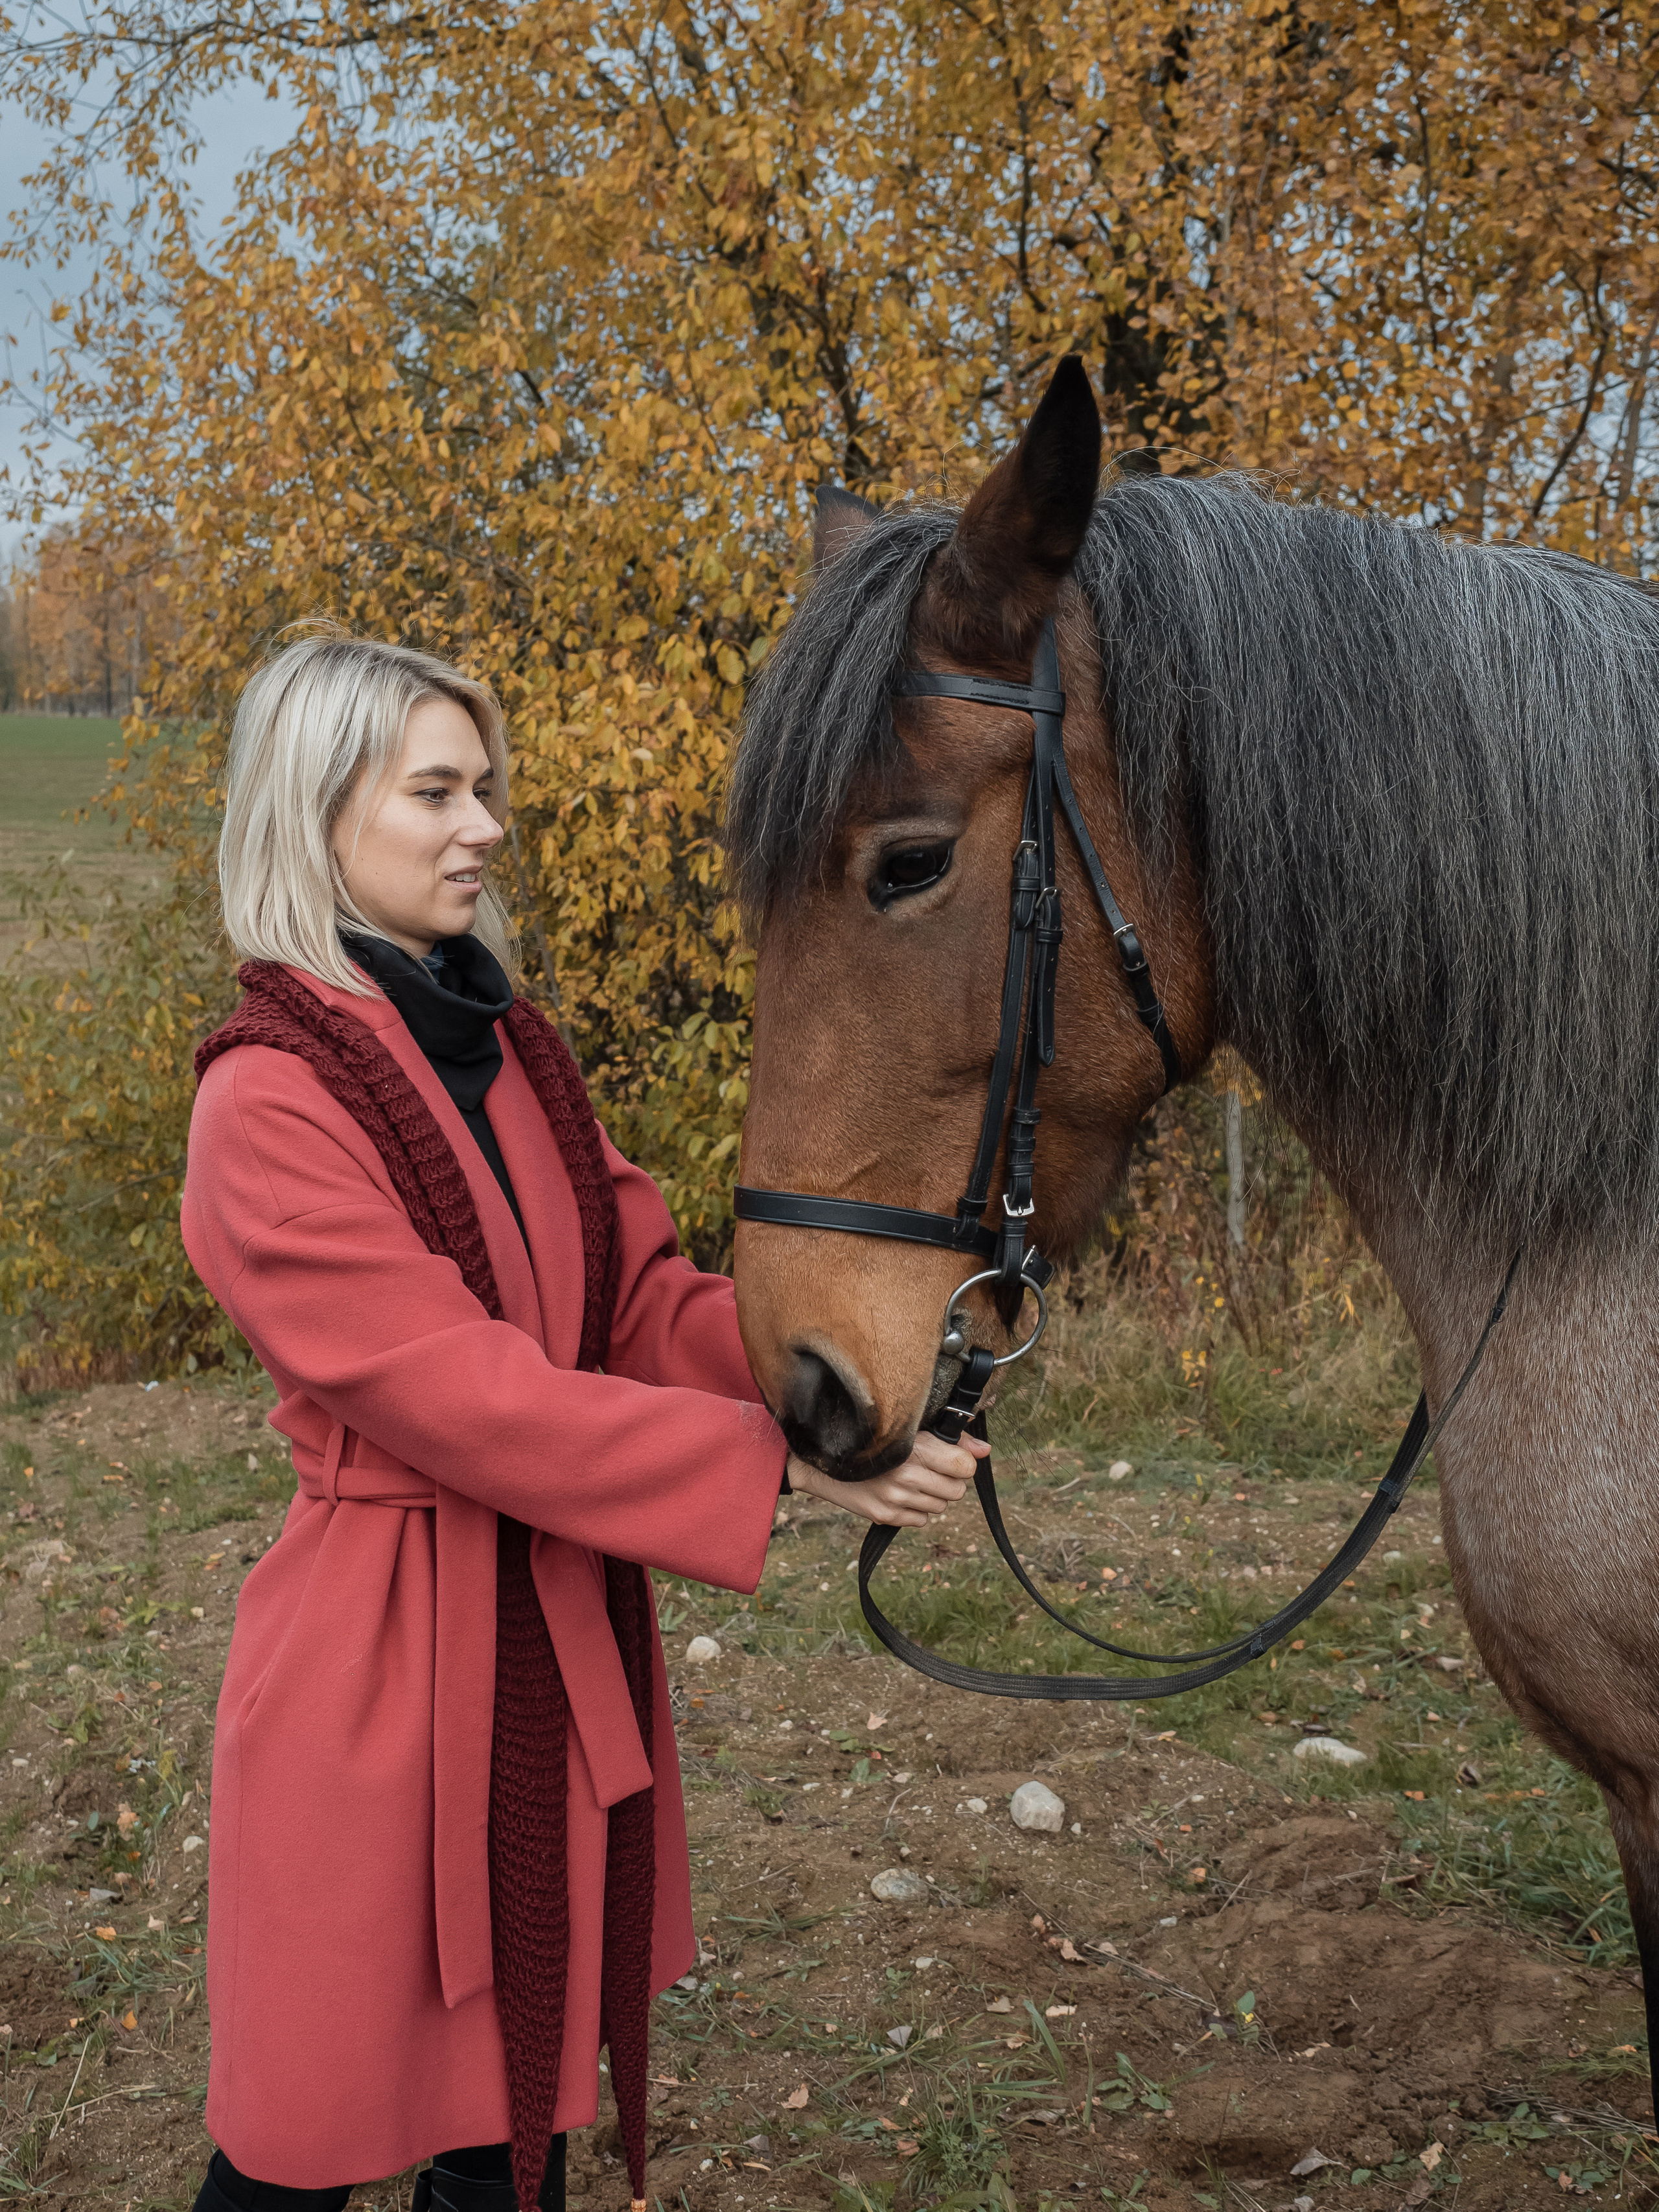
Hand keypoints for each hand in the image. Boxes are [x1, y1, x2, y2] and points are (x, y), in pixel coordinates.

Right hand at [785, 1428, 989, 1526]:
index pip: (964, 1467)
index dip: (962, 1462)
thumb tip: (985, 1450)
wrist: (823, 1459)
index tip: (950, 1457)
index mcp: (913, 1447)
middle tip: (929, 1468)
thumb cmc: (871, 1437)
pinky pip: (923, 1519)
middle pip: (957, 1490)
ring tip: (912, 1479)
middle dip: (948, 1480)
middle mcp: (905, 1475)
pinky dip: (917, 1508)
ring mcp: (895, 1499)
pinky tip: (901, 1493)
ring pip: (941, 1506)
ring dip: (933, 1494)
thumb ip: (952, 1439)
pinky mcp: (885, 1516)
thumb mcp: (910, 1428)